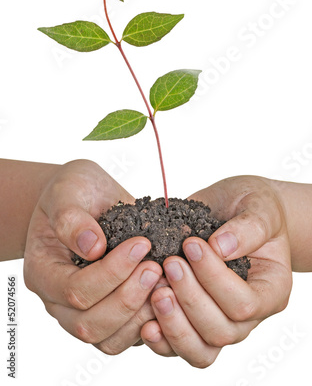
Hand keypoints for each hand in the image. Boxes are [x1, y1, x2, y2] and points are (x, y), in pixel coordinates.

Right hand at [24, 159, 161, 353]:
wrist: (87, 197)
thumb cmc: (74, 191)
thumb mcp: (68, 190)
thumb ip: (71, 217)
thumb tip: (93, 246)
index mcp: (43, 272)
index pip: (74, 290)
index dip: (111, 272)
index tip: (141, 244)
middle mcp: (59, 301)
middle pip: (90, 324)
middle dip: (128, 298)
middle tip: (156, 268)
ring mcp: (85, 312)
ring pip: (110, 339)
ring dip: (142, 314)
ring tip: (166, 282)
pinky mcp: (111, 315)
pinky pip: (128, 337)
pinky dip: (151, 322)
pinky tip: (169, 294)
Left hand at [140, 176, 291, 367]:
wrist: (234, 208)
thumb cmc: (251, 206)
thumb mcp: (259, 207)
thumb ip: (248, 227)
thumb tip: (220, 247)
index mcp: (270, 290)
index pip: (244, 303)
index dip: (214, 278)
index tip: (191, 245)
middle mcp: (248, 316)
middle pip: (220, 331)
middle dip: (190, 299)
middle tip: (169, 264)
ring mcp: (219, 322)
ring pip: (200, 349)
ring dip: (173, 324)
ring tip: (155, 291)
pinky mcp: (192, 321)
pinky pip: (178, 347)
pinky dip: (161, 339)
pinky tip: (144, 321)